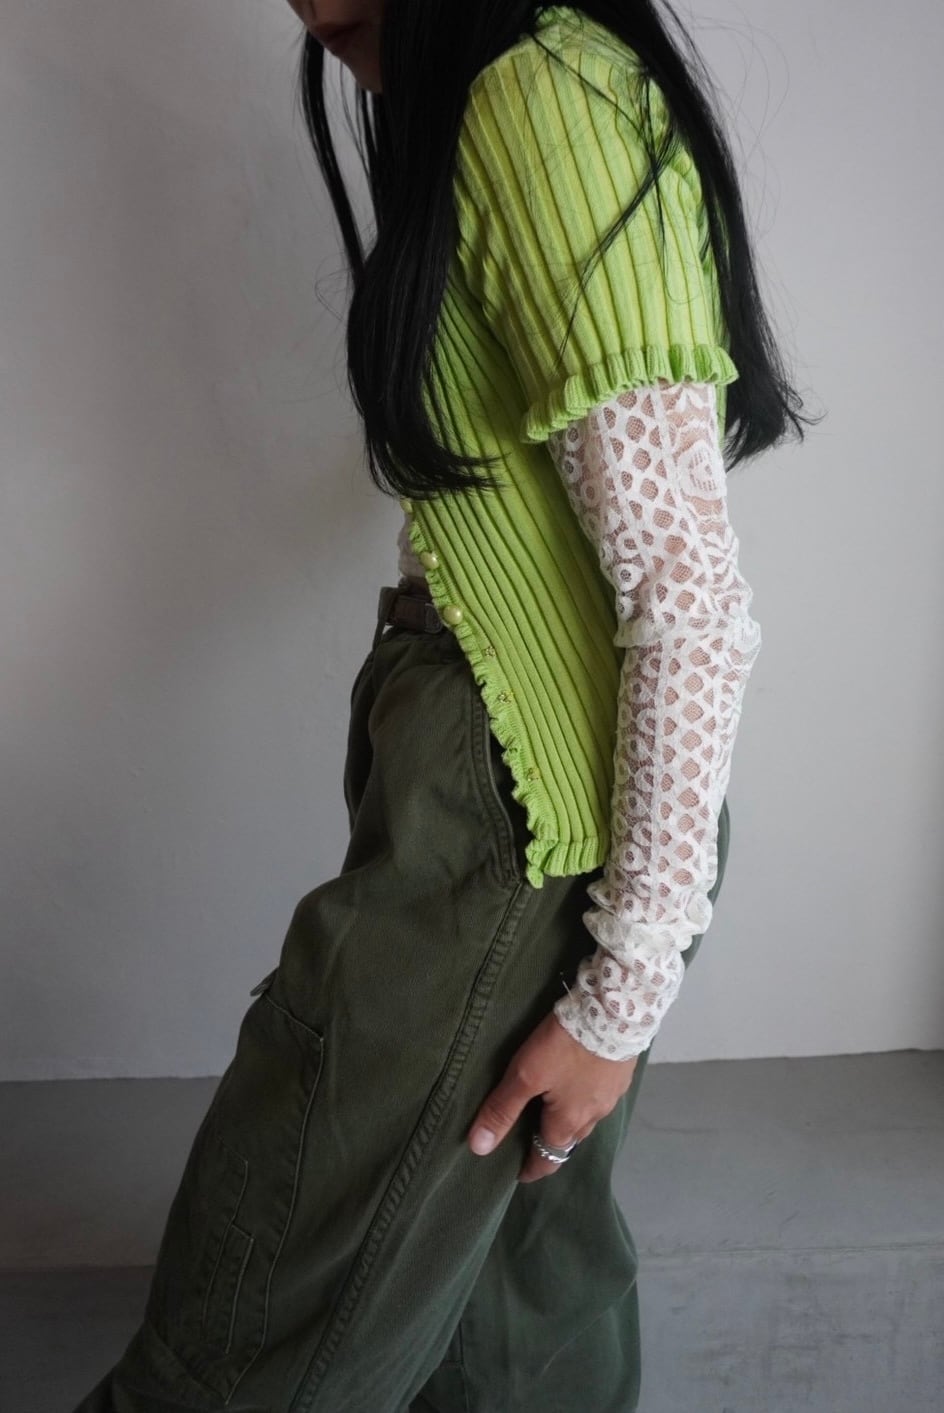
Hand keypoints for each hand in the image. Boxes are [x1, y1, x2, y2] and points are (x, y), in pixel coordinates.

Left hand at [467, 1010, 639, 1182]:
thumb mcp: (526, 1074)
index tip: (518, 1172)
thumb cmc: (565, 1046)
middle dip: (549, 1144)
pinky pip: (599, 1098)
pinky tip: (578, 1084)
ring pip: (586, 1120)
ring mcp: (611, 1096)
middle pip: (568, 1141)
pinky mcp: (621, 1075)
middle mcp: (593, 1116)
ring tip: (551, 1109)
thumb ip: (503, 1109)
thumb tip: (479, 1148)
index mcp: (568, 1122)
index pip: (549, 1159)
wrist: (616, 1010)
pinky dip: (584, 1099)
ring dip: (568, 1121)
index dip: (531, 1168)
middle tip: (529, 1136)